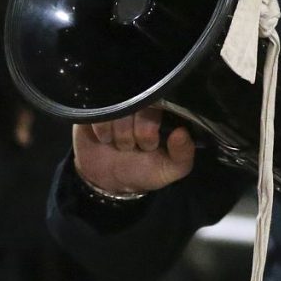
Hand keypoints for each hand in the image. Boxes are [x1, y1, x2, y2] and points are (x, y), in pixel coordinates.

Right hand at [73, 106, 195, 193]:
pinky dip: (102, 128)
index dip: (152, 125)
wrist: (106, 179)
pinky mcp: (96, 107)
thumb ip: (183, 154)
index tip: (150, 145)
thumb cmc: (143, 169)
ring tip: (120, 145)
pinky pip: (99, 109)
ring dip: (119, 132)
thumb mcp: (169, 168)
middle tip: (135, 147)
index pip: (163, 102)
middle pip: (141, 102)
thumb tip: (181, 132)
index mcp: (163, 112)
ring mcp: (119, 103)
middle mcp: (142, 103)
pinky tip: (104, 139)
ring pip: (120, 106)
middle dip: (138, 131)